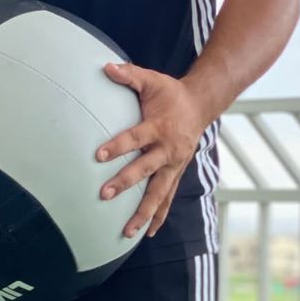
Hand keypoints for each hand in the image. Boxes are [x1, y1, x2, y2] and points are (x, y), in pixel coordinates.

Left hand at [96, 62, 201, 238]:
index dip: (117, 146)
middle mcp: (169, 150)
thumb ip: (129, 75)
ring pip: (159, 193)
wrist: (201, 105)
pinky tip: (147, 233)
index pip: (135, 138)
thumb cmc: (171, 93)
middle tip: (104, 194)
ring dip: (143, 213)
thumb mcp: (152, 80)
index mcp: (160, 127)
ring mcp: (175, 165)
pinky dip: (158, 216)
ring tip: (127, 231)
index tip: (98, 156)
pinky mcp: (176, 173)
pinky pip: (167, 198)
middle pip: (145, 169)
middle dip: (125, 183)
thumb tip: (105, 67)